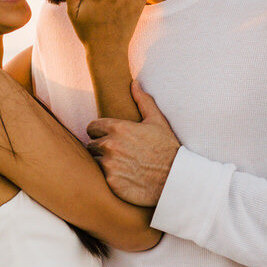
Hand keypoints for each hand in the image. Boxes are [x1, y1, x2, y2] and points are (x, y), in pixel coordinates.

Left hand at [86, 83, 179, 206]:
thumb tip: (134, 84)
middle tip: (117, 153)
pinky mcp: (111, 182)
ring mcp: (109, 165)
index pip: (91, 127)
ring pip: (95, 162)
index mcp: (117, 128)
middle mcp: (110, 145)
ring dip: (103, 163)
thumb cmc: (167, 148)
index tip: (108, 137)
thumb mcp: (157, 121)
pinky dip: (110, 178)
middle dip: (101, 148)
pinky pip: (102, 178)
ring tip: (120, 166)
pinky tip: (124, 177)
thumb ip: (142, 101)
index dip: (99, 132)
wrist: (175, 178)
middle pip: (91, 145)